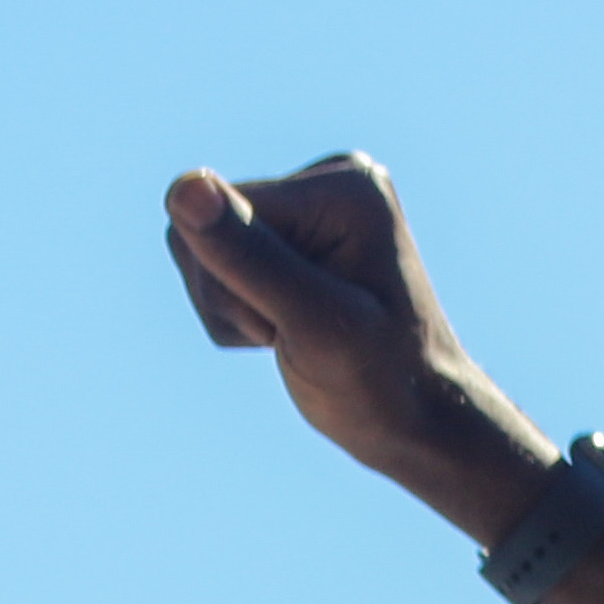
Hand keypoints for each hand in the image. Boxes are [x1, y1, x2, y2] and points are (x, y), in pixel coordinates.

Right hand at [164, 156, 556, 535]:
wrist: (420, 421)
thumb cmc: (381, 382)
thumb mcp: (313, 322)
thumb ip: (247, 255)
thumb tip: (183, 186)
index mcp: (342, 185)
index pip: (223, 213)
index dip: (234, 284)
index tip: (291, 327)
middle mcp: (325, 182)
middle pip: (204, 228)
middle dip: (232, 299)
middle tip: (293, 337)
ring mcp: (306, 211)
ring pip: (201, 254)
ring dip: (232, 313)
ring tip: (293, 338)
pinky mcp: (289, 240)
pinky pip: (215, 271)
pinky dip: (238, 318)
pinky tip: (288, 334)